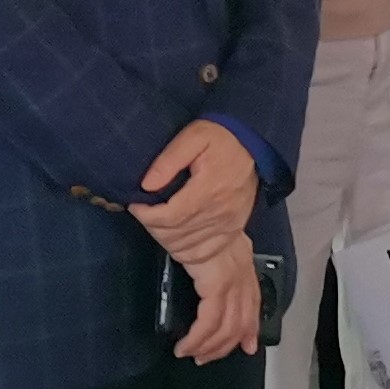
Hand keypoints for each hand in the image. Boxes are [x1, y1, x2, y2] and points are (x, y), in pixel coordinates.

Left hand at [129, 117, 260, 254]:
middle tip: (143, 212)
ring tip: (155, 222)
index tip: (136, 204)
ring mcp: (228, 224)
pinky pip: (204, 252)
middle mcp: (220, 212)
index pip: (170, 216)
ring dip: (165, 239)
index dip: (147, 215)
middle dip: (152, 226)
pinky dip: (184, 251)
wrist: (254, 144)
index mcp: (209, 189)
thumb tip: (148, 185)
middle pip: (176, 234)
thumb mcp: (194, 136)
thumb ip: (169, 160)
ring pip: (188, 246)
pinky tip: (174, 240)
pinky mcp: (232, 229)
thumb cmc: (223, 138)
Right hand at [164, 224, 261, 363]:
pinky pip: (213, 319)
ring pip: (229, 323)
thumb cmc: (191, 213)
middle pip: (242, 317)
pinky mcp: (216, 280)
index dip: (250, 326)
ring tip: (195, 355)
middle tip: (206, 357)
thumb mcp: (204, 235)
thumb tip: (199, 264)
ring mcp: (231, 275)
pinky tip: (188, 346)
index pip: (251, 299)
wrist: (193, 200)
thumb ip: (206, 251)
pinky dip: (201, 337)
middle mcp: (241, 269)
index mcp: (240, 260)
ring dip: (212, 345)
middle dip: (226, 344)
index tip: (246, 345)